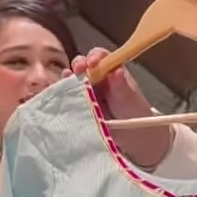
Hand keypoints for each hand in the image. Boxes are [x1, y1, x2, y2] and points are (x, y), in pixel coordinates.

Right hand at [67, 48, 171, 169]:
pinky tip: (61, 93)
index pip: (101, 57)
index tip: (92, 63)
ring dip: (69, 78)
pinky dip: (63, 93)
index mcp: (112, 71)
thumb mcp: (129, 99)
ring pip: (74, 80)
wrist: (134, 139)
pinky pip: (69, 96)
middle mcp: (98, 78)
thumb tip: (116, 71)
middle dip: (79, 65)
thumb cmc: (135, 115)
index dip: (94, 57)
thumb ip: (121, 86)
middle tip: (78, 70)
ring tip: (67, 79)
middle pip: (84, 65)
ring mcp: (87, 91)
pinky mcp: (80, 105)